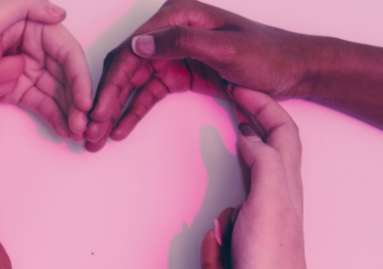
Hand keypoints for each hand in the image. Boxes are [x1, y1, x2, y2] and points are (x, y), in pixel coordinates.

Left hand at [0, 0, 91, 139]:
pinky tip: (61, 129)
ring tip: (76, 133)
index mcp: (25, 23)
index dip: (78, 77)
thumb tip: (60, 13)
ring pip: (51, 91)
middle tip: (83, 125)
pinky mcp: (2, 87)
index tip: (85, 102)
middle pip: (62, 73)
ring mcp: (13, 67)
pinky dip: (50, 115)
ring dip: (66, 110)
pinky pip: (34, 102)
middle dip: (76, 99)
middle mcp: (24, 44)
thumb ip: (27, 6)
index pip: (64, 51)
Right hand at [84, 0, 322, 150]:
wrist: (294, 70)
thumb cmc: (267, 55)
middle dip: (105, 100)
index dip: (110, 84)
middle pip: (125, 67)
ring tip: (97, 137)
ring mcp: (174, 53)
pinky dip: (133, 112)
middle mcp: (170, 32)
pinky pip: (149, 93)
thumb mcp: (226, 49)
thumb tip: (138, 44)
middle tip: (89, 131)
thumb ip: (182, 42)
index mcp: (178, 17)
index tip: (96, 111)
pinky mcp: (181, 73)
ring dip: (114, 110)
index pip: (131, 51)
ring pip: (133, 83)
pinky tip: (119, 129)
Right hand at [227, 87, 316, 268]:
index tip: (238, 87)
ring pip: (265, 159)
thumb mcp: (268, 205)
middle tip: (234, 95)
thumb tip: (250, 136)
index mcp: (285, 181)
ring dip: (252, 135)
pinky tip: (228, 171)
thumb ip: (263, 164)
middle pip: (277, 139)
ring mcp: (269, 208)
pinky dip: (240, 165)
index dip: (264, 103)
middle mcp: (281, 190)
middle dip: (259, 111)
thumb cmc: (271, 263)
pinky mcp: (256, 226)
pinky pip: (250, 183)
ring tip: (233, 120)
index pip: (281, 128)